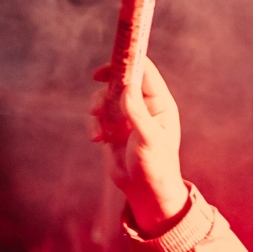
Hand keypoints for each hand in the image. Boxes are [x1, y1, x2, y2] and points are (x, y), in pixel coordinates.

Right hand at [89, 57, 187, 229]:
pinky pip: (97, 116)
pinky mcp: (113, 128)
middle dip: (104, 89)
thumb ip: (137, 112)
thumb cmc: (155, 165)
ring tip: (98, 131)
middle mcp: (144, 106)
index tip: (107, 63)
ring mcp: (127, 116)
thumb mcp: (148, 138)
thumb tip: (127, 86)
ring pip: (104, 97)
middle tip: (96, 100)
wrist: (144, 190)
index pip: (144, 72)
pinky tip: (97, 140)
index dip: (127, 62)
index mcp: (159, 104)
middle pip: (119, 80)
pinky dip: (93, 125)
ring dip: (96, 110)